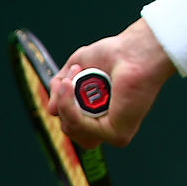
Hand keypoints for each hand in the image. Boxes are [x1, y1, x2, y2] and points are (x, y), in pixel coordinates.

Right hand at [44, 19, 176, 147]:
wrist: (134, 51)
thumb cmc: (113, 55)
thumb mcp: (74, 69)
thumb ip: (60, 90)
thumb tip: (51, 111)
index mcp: (101, 114)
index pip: (73, 126)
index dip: (64, 107)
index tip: (67, 83)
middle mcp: (108, 125)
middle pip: (69, 129)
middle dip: (63, 103)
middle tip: (72, 76)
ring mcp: (113, 132)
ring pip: (71, 129)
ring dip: (65, 102)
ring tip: (73, 79)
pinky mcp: (117, 134)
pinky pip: (80, 127)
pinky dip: (69, 107)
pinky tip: (70, 87)